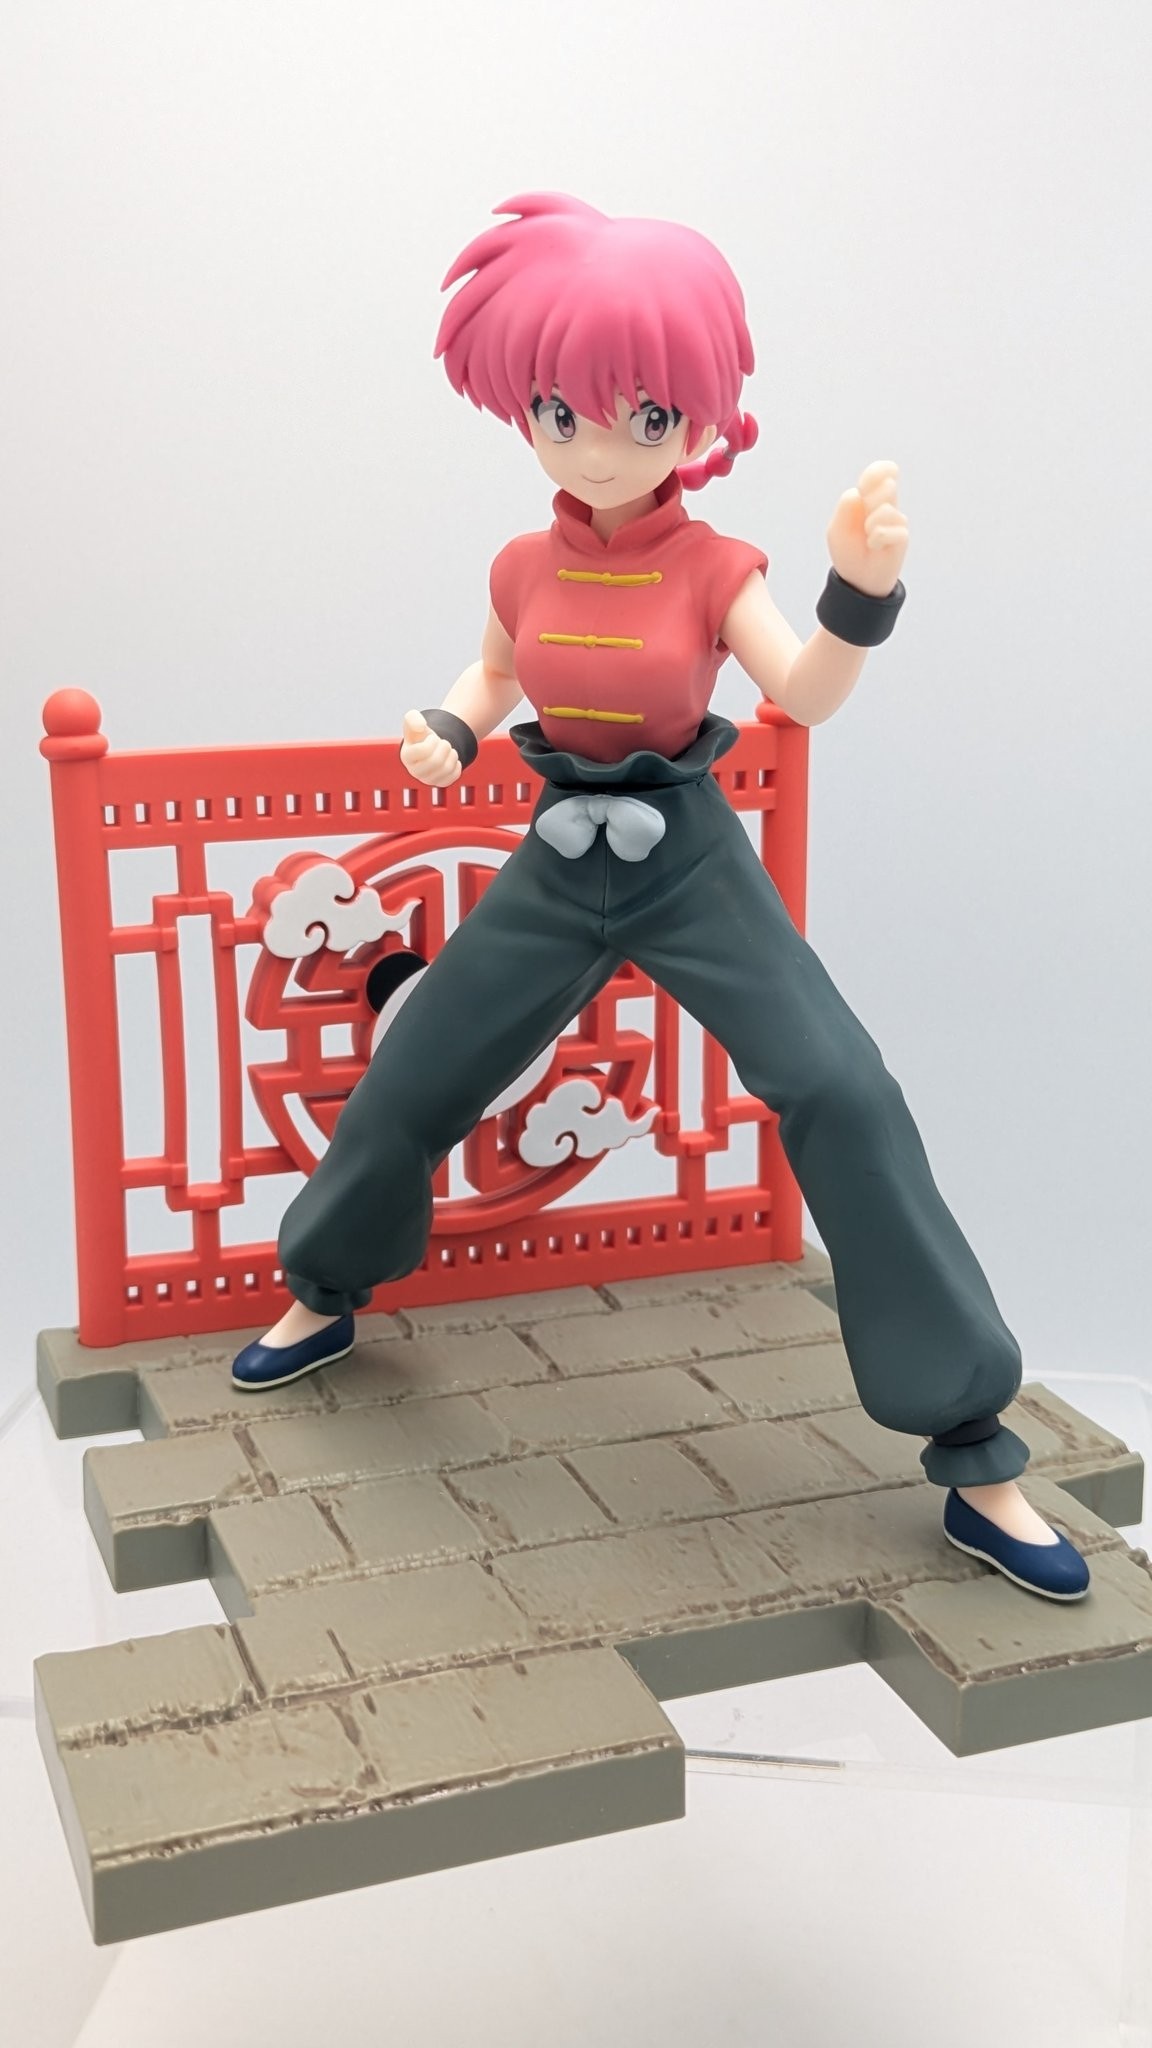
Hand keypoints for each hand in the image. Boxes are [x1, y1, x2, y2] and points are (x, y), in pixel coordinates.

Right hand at [400, 708, 461, 786]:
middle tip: (444, 743)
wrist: (431, 746)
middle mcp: (414, 771)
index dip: (433, 741)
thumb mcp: (414, 721)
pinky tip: (451, 759)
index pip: (423, 751)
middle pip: (436, 762)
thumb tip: (421, 726)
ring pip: (446, 769)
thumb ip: (413, 718)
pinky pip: (454, 775)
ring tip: (449, 749)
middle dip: (445, 747)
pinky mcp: (440, 783)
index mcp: (406, 756)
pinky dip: (457, 764)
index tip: (433, 738)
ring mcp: (428, 779)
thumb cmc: (421, 733)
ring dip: (452, 754)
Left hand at [826, 460, 908, 597]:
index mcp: (869, 498)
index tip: (869, 481)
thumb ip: (844, 509)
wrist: (857, 579)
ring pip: (886, 509)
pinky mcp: (902, 536)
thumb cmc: (848, 551)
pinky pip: (889, 529)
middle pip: (887, 486)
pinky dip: (876, 539)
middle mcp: (886, 505)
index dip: (879, 470)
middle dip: (871, 500)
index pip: (881, 473)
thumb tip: (857, 493)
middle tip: (863, 521)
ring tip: (867, 537)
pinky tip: (874, 546)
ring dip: (870, 524)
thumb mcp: (837, 529)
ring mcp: (896, 520)